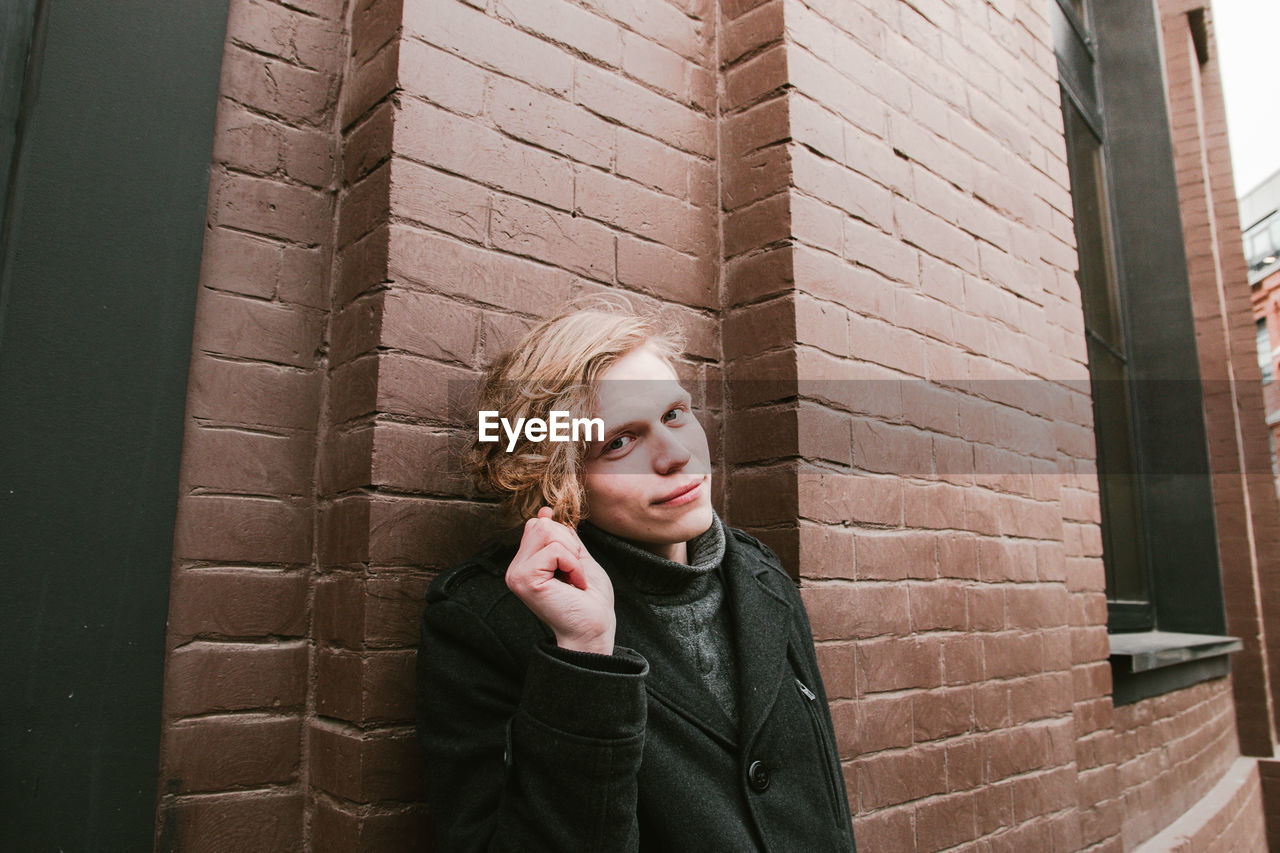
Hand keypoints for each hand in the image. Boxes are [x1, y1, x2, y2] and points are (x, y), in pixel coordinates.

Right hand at [505, 507, 616, 654]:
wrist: (594, 630)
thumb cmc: (590, 600)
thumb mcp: (578, 558)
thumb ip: (561, 537)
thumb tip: (543, 512)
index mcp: (525, 563)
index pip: (539, 525)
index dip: (565, 539)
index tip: (573, 566)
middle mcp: (516, 568)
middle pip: (542, 525)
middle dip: (569, 545)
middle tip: (575, 574)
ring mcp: (517, 574)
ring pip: (547, 532)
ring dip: (572, 556)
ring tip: (574, 579)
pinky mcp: (526, 579)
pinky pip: (555, 550)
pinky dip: (573, 565)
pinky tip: (573, 585)